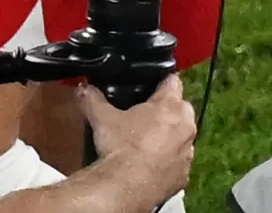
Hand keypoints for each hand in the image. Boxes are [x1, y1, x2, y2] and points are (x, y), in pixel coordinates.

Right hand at [80, 75, 195, 207]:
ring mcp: (187, 151)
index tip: (152, 87)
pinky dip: (168, 164)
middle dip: (167, 112)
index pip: (173, 81)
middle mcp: (185, 126)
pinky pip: (178, 164)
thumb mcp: (102, 119)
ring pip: (182, 138)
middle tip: (145, 119)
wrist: (124, 188)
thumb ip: (93, 99)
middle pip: (181, 109)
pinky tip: (150, 167)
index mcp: (170, 106)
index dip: (161, 83)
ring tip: (147, 145)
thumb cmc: (119, 149)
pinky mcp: (183, 174)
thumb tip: (84, 90)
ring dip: (170, 139)